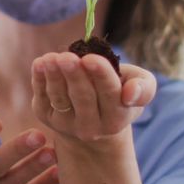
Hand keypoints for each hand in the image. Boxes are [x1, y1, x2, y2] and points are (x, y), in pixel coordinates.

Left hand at [30, 52, 155, 144]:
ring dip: (54, 77)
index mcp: (117, 117)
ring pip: (60, 98)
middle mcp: (92, 127)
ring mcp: (66, 124)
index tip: (90, 58)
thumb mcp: (140, 89)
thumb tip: (129, 93)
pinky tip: (40, 63)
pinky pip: (42, 98)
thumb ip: (144, 88)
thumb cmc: (119, 95)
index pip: (109, 94)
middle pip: (82, 97)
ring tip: (50, 58)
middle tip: (67, 57)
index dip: (100, 75)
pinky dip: (39, 80)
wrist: (95, 120)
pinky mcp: (46, 118)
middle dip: (74, 75)